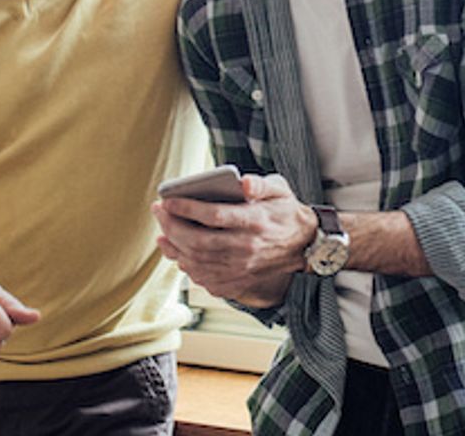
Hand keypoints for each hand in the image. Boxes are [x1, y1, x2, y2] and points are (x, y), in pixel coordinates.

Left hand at [152, 174, 314, 307]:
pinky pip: (204, 278)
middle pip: (198, 241)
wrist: (305, 246)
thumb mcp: (280, 189)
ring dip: (174, 247)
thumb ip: (260, 184)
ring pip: (197, 262)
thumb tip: (242, 183)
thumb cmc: (286, 213)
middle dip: (172, 226)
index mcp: (255, 221)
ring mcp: (241, 268)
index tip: (167, 201)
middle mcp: (247, 247)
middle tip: (159, 211)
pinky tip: (178, 253)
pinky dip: (187, 266)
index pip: (214, 216)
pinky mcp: (238, 282)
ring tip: (163, 231)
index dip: (187, 208)